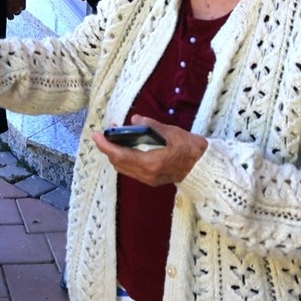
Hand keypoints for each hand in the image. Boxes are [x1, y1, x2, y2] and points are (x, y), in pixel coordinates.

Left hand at [90, 115, 207, 186]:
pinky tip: (126, 147)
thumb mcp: (172, 132)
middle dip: (108, 148)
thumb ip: (151, 126)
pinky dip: (124, 159)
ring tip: (114, 138)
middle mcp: (147, 174)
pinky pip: (130, 170)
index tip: (96, 134)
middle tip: (106, 132)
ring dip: (115, 154)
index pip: (120, 155)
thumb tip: (134, 120)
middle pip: (118, 163)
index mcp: (151, 163)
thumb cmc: (191, 148)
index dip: (105, 145)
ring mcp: (149, 179)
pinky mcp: (151, 180)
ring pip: (123, 168)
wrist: (204, 167)